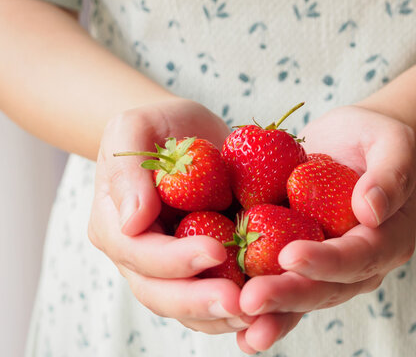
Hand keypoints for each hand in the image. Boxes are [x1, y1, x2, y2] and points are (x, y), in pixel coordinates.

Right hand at [88, 98, 254, 333]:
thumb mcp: (133, 130)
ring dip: (223, 315)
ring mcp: (172, 268)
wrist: (184, 135)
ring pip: (190, 308)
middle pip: (162, 294)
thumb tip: (132, 222)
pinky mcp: (204, 268)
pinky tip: (271, 305)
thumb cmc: (157, 127)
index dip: (175, 259)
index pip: (140, 255)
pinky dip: (242, 305)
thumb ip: (128, 172)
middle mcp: (140, 258)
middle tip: (240, 302)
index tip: (215, 250)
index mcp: (116, 228)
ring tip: (260, 313)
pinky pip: (219, 293)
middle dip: (200, 301)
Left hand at [235, 105, 415, 352]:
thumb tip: (371, 210)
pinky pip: (284, 284)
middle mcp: (359, 264)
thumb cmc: (376, 138)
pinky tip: (236, 323)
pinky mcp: (302, 260)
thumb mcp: (395, 142)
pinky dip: (264, 306)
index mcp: (388, 239)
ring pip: (302, 296)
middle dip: (288, 295)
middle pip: (325, 288)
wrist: (352, 141)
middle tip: (251, 300)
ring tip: (239, 317)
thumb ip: (391, 173)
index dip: (325, 261)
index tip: (290, 255)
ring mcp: (328, 266)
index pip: (358, 257)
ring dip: (271, 311)